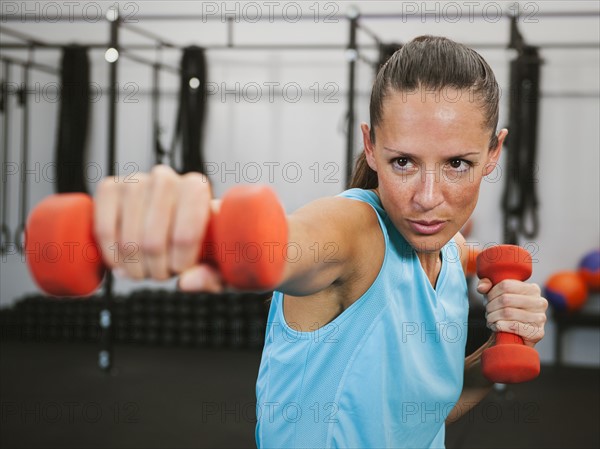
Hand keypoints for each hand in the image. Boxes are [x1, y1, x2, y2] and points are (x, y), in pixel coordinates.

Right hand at [93, 164, 223, 292]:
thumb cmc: (199, 238)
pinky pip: (104, 231)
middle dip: (156, 269)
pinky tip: (122, 264)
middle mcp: (165, 178)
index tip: (181, 269)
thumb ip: (211, 276)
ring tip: (144, 270)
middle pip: (153, 242)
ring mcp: (134, 181)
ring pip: (128, 241)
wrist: (172, 216)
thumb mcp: (215, 260)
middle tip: (161, 273)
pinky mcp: (109, 188)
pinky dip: (112, 257)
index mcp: (196, 188)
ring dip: (135, 268)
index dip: (180, 263)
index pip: (184, 236)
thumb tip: (186, 282)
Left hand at [477, 279, 547, 346]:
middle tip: (487, 312)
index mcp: (532, 289)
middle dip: (491, 306)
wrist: (512, 336)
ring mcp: (541, 318)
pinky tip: (496, 327)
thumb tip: (481, 288)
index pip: (506, 285)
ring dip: (493, 317)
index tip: (487, 300)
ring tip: (490, 320)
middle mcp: (540, 302)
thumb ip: (486, 284)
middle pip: (506, 299)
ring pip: (508, 313)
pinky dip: (499, 326)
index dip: (491, 293)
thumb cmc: (503, 310)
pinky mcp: (538, 333)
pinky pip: (513, 326)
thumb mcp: (494, 294)